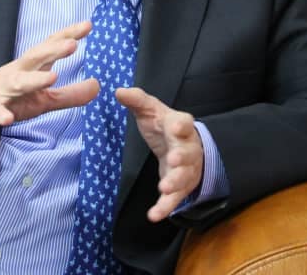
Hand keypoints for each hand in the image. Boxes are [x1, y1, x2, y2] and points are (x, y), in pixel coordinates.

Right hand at [0, 21, 98, 147]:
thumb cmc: (6, 98)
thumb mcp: (41, 99)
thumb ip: (69, 94)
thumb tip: (97, 86)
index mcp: (30, 68)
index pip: (50, 47)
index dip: (68, 35)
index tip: (88, 25)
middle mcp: (16, 73)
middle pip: (36, 57)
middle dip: (53, 50)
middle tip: (73, 44)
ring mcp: (0, 89)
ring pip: (18, 82)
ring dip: (34, 79)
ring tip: (52, 77)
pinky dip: (0, 113)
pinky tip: (8, 119)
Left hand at [115, 87, 203, 221]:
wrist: (181, 146)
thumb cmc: (163, 125)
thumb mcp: (150, 110)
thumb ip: (136, 100)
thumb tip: (118, 91)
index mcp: (180, 125)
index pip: (184, 122)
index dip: (181, 125)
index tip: (176, 127)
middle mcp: (187, 148)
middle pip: (188, 153)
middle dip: (182, 157)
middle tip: (173, 160)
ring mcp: (186, 169)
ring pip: (184, 177)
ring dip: (176, 182)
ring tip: (165, 187)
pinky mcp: (180, 188)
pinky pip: (175, 199)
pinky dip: (165, 207)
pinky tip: (154, 215)